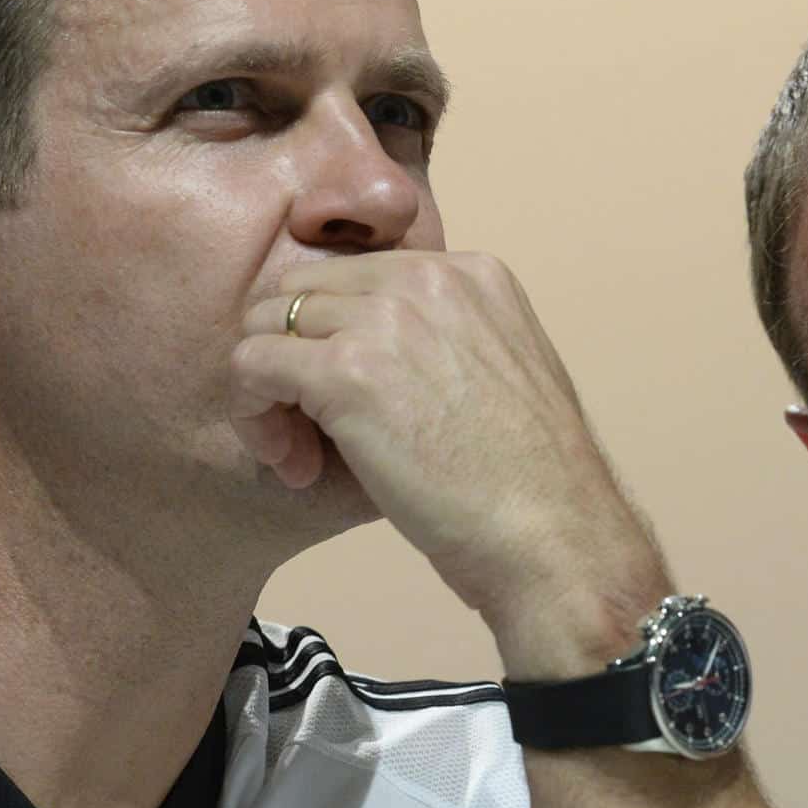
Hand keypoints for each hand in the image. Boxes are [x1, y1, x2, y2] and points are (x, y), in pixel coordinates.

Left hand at [229, 251, 668, 662]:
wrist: (555, 535)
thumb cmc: (534, 484)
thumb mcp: (505, 374)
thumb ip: (450, 343)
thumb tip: (380, 359)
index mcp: (471, 272)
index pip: (358, 277)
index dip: (337, 339)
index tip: (354, 409)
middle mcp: (428, 276)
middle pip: (303, 290)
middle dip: (293, 355)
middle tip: (313, 436)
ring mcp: (385, 319)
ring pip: (266, 323)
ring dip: (270, 391)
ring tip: (302, 456)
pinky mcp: (346, 371)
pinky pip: (251, 365)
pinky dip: (255, 418)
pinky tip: (295, 467)